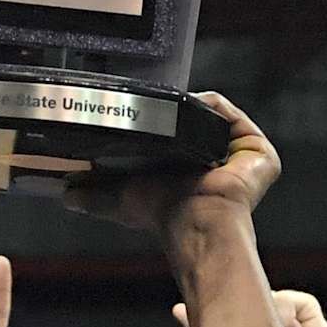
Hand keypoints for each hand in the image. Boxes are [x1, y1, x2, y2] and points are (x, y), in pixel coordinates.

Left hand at [64, 92, 280, 233]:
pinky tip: (196, 104)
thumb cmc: (168, 219)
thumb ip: (95, 196)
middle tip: (157, 101)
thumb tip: (67, 194)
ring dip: (195, 107)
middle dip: (177, 112)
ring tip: (176, 102)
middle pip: (199, 125)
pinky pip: (233, 117)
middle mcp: (222, 165)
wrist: (197, 226)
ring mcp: (242, 160)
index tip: (145, 108)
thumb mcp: (123, 200)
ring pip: (215, 118)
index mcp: (195, 173)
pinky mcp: (259, 155)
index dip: (162, 123)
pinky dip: (214, 106)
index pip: (182, 137)